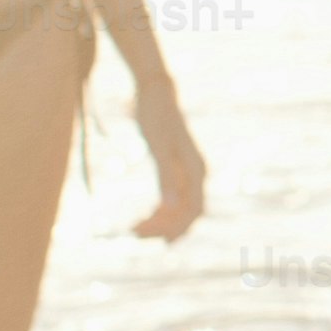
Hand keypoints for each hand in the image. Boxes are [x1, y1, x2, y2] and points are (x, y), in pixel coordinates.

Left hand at [126, 75, 208, 238]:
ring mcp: (187, 173)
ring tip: (134, 230)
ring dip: (160, 223)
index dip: (175, 228)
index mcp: (195, 170)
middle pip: (187, 214)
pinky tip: (143, 217)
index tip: (150, 238)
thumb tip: (172, 207)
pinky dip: (159, 212)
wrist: (155, 91)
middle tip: (134, 235)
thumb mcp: (157, 146)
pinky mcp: (176, 169)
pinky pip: (172, 200)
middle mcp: (196, 174)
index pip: (193, 211)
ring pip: (179, 209)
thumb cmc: (155, 115)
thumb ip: (166, 177)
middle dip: (164, 228)